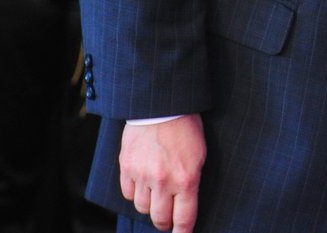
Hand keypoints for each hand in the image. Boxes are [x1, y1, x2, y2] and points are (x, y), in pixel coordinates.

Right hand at [120, 115, 205, 232]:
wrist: (162, 105)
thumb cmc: (186, 128)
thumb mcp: (200, 155)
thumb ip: (192, 181)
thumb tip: (187, 203)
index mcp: (186, 178)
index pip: (184, 218)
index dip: (183, 232)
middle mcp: (163, 181)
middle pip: (160, 219)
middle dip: (165, 222)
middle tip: (168, 218)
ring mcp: (142, 175)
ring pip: (142, 208)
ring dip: (150, 206)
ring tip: (157, 195)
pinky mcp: (126, 167)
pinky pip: (128, 194)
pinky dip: (136, 193)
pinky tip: (143, 185)